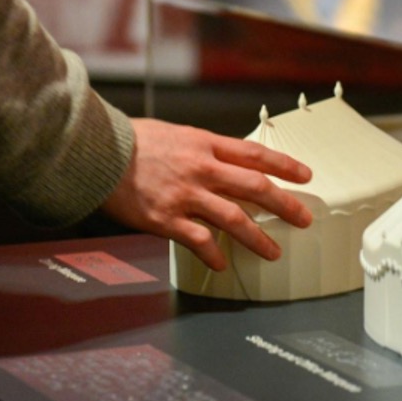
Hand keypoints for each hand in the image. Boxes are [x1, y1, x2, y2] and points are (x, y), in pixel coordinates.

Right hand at [100, 118, 312, 270]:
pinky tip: (222, 265)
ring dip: (257, 238)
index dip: (284, 165)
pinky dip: (214, 254)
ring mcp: (184, 195)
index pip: (254, 153)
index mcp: (204, 144)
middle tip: (304, 219)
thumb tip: (227, 165)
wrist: (95, 153)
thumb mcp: (176, 135)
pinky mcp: (165, 219)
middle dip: (284, 204)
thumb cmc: (132, 142)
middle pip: (254, 186)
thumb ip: (203, 151)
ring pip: (234, 218)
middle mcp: (200, 169)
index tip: (306, 176)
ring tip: (273, 252)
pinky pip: (199, 240)